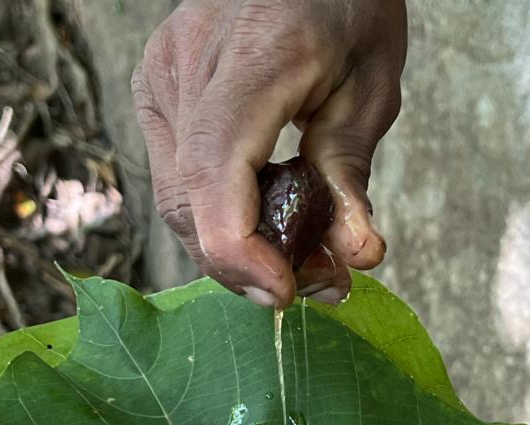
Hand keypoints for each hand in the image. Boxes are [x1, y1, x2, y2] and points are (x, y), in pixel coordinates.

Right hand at [132, 0, 406, 307]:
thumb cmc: (346, 3)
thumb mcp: (371, 86)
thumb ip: (351, 174)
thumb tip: (356, 257)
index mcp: (254, 56)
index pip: (215, 172)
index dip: (240, 250)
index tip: (284, 291)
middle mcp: (188, 66)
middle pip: (188, 202)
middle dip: (246, 265)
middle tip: (314, 284)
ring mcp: (163, 75)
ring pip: (176, 199)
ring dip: (232, 248)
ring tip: (299, 260)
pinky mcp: (157, 86)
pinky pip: (177, 175)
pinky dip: (219, 214)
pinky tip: (265, 218)